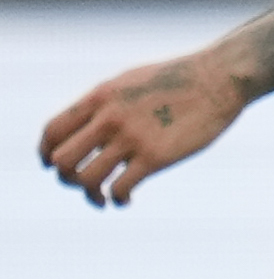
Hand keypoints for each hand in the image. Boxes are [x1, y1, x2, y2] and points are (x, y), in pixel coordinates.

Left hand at [38, 49, 244, 205]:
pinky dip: (117, 200)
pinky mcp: (156, 156)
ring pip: (86, 179)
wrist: (220, 78)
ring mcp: (131, 138)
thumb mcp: (132, 81)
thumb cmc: (180, 78)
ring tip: (103, 198)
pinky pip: (120, 188)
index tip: (53, 165)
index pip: (52, 132)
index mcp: (100, 97)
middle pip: (62, 160)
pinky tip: (126, 200)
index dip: (46, 153)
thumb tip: (86, 126)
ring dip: (90, 195)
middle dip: (66, 178)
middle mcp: (109, 118)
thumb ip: (105, 103)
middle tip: (82, 183)